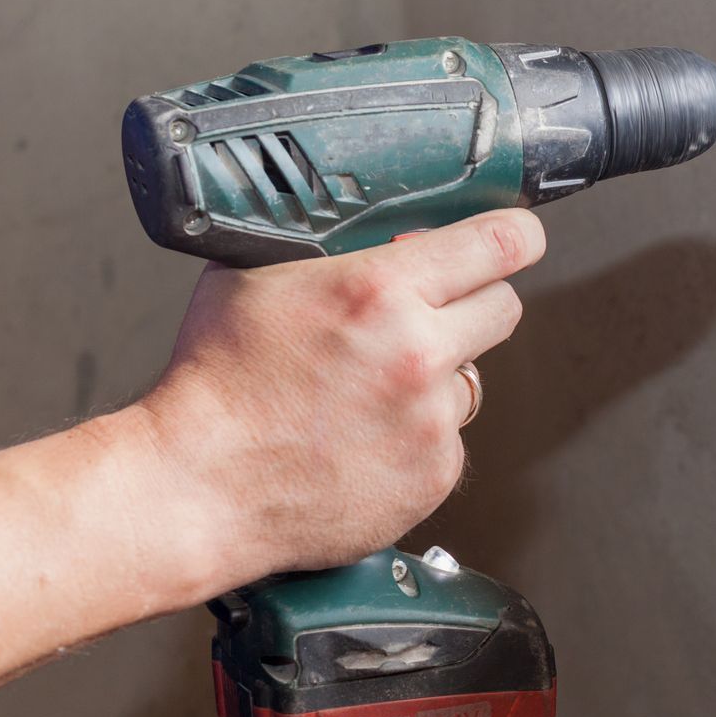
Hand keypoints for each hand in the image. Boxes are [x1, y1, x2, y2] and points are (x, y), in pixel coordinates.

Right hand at [131, 209, 544, 587]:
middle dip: (474, 302)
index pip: (500, 243)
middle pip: (504, 307)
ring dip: (439, 376)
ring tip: (372, 389)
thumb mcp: (254, 274)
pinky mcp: (431, 476)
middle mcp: (418, 353)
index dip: (516, 236)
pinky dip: (416, 437)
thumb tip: (362, 230)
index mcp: (380, 290)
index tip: (518, 239)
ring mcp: (430, 421)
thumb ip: (321, 247)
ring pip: (472, 378)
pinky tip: (363, 437)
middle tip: (437, 311)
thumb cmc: (215, 385)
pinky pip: (447, 439)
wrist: (197, 486)